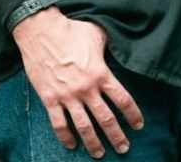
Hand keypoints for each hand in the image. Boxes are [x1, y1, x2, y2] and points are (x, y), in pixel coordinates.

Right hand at [12, 7, 142, 157]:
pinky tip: (72, 145)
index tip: (138, 126)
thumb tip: (121, 48)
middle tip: (124, 148)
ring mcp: (67, 96)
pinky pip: (59, 124)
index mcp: (101, 73)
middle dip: (117, 136)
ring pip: (84, 126)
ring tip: (100, 154)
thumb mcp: (99, 35)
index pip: (123, 99)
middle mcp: (86, 88)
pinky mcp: (49, 99)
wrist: (42, 32)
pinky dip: (65, 137)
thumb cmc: (72, 31)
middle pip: (106, 118)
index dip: (133, 115)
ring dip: (93, 143)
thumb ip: (110, 49)